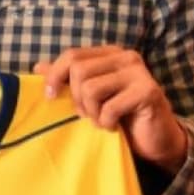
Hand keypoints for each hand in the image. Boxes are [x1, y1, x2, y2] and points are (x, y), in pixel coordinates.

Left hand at [33, 45, 187, 173]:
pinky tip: (115, 126)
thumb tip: (37, 67)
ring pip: (90, 88)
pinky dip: (106, 123)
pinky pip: (109, 107)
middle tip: (86, 115)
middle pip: (79, 70)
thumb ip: (68, 79)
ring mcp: (138, 72)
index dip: (55, 74)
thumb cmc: (120, 116)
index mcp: (109, 54)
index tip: (49, 96)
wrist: (156, 140)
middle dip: (76, 98)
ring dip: (91, 113)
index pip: (72, 55)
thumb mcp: (90, 97)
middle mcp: (125, 57)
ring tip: (102, 120)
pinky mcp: (148, 91)